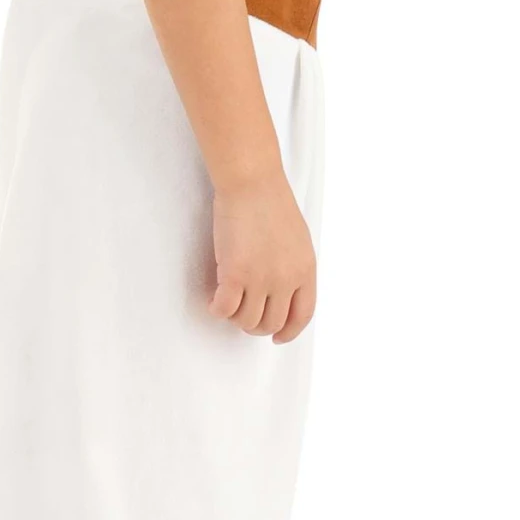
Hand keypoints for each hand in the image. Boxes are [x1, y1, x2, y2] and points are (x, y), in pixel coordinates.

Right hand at [209, 169, 316, 342]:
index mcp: (306, 270)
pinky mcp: (235, 274)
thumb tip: (282, 292)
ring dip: (235, 317)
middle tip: (242, 315)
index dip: (289, 332)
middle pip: (272, 323)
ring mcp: (261, 279)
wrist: (253, 182)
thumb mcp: (297, 239)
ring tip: (227, 302)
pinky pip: (224, 308)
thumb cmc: (271, 202)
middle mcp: (286, 280)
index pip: (302, 315)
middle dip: (255, 325)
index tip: (278, 337)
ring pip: (247, 320)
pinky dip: (217, 309)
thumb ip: (293, 267)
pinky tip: (214, 299)